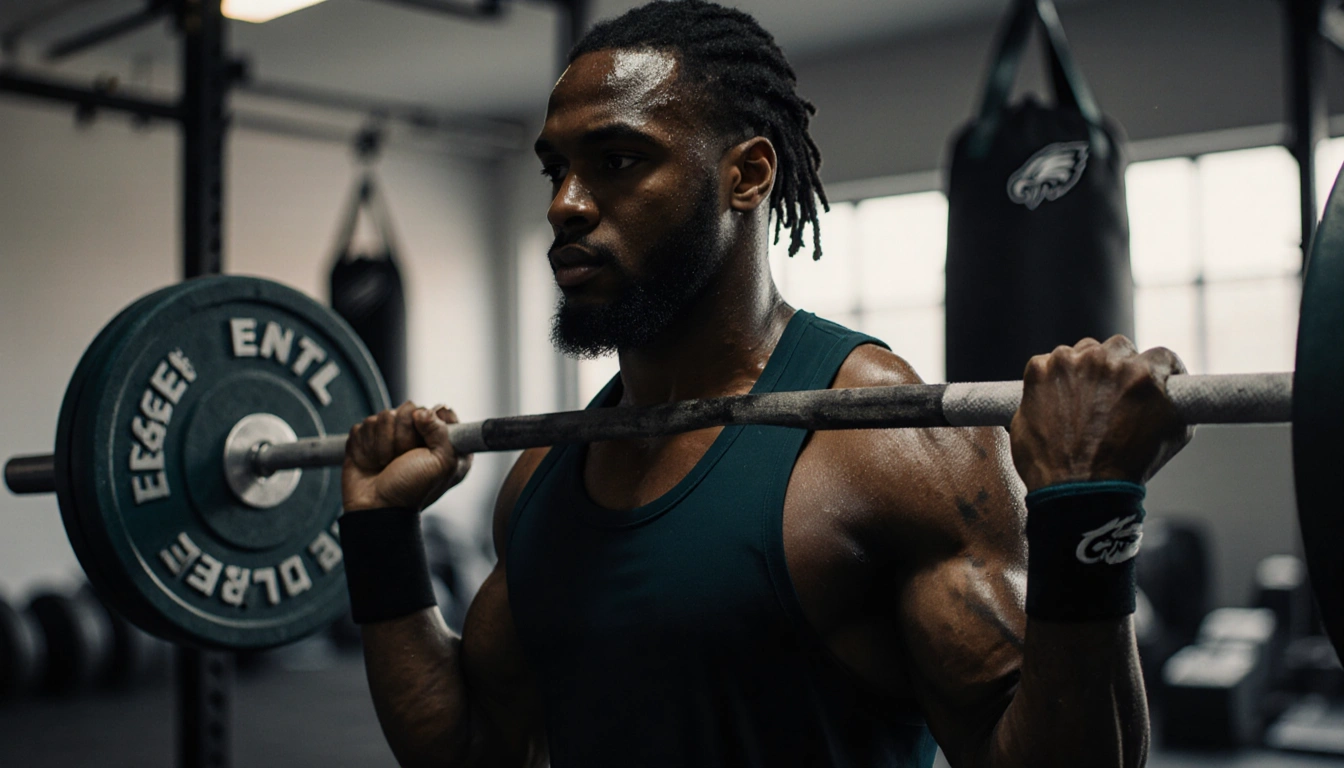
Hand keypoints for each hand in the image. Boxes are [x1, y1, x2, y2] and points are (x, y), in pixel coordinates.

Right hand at [342, 401, 472, 511]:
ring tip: (387, 462)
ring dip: (384, 443)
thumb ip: (442, 432)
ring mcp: (389, 435)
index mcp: (440, 441)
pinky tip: (372, 461)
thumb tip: (422, 412)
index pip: (440, 411)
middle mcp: (417, 435)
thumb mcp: (441, 464)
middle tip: (403, 458)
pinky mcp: (366, 438)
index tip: (426, 437)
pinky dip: (366, 445)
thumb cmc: (411, 489)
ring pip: (383, 416)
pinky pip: (364, 425)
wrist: (377, 507)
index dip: (432, 421)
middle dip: (403, 436)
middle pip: (408, 409)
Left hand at [1009, 335, 1192, 491]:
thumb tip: (1172, 389)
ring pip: (1081, 352)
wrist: (1078, 491)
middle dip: (1116, 369)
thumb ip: (1174, 401)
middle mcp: (1105, 360)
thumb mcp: (1174, 435)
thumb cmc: (1127, 470)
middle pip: (1117, 349)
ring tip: (1080, 404)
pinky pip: (1046, 364)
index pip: (1158, 356)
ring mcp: (1068, 364)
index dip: (1155, 371)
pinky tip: (1055, 404)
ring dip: (1083, 371)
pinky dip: (1050, 380)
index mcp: (1142, 373)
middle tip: (1110, 397)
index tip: (1148, 382)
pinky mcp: (1038, 372)